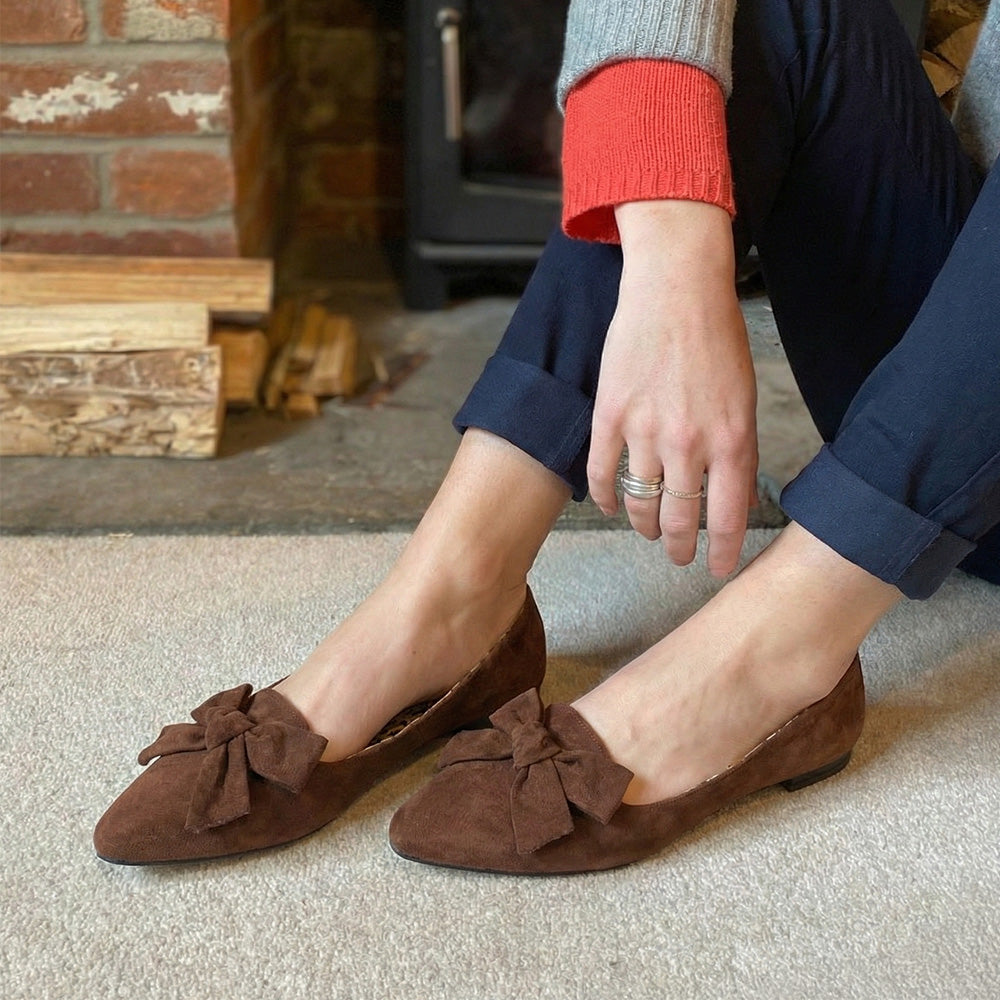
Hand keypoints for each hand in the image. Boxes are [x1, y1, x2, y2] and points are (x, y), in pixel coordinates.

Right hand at [587, 200, 758, 576]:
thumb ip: (736, 451)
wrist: (676, 289)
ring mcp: (644, 432)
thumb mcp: (744, 399)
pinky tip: (611, 507)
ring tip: (649, 531)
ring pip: (641, 504)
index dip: (722, 552)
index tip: (718, 568)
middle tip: (678, 555)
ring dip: (645, 526)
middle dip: (680, 547)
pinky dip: (607, 498)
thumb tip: (727, 496)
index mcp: (732, 440)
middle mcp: (688, 444)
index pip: (727, 518)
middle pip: (680, 520)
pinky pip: (603, 474)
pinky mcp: (609, 416)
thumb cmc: (717, 338)